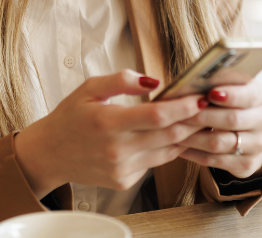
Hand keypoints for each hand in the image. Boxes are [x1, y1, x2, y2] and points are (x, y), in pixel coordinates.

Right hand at [13, 69, 208, 197]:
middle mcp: (117, 149)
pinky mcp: (125, 180)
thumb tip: (154, 80)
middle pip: (169, 135)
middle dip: (194, 121)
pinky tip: (177, 135)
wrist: (50, 155)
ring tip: (201, 119)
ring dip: (187, 136)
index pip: (156, 116)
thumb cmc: (70, 117)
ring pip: (167, 151)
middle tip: (211, 107)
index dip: (183, 107)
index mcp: (108, 122)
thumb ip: (121, 80)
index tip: (200, 97)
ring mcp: (122, 168)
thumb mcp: (89, 89)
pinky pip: (156, 162)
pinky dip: (169, 148)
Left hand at [177, 79, 261, 178]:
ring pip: (220, 143)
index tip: (211, 93)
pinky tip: (179, 147)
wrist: (245, 133)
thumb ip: (214, 83)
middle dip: (203, 117)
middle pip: (232, 120)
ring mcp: (256, 144)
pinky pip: (215, 160)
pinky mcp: (246, 163)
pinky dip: (194, 154)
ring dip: (194, 137)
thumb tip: (191, 81)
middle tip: (179, 114)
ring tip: (173, 131)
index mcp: (259, 95)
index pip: (248, 95)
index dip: (230, 95)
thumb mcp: (227, 88)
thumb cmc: (227, 103)